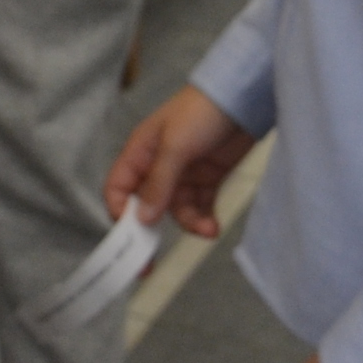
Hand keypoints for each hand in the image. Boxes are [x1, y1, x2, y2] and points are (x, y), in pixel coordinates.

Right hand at [106, 85, 254, 240]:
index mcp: (141, 153)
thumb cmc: (201, 112)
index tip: (132, 238)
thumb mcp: (176, 145)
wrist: (244, 96)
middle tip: (150, 267)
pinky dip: (204, 220)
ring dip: (189, 224)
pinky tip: (213, 227)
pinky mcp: (207, 178)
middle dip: (150, 233)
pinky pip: (199, 208)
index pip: (118, 189)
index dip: (121, 214)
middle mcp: (158, 166)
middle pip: (146, 206)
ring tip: (207, 230)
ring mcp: (184, 173)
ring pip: (176, 211)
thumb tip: (143, 219)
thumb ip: (159, 183)